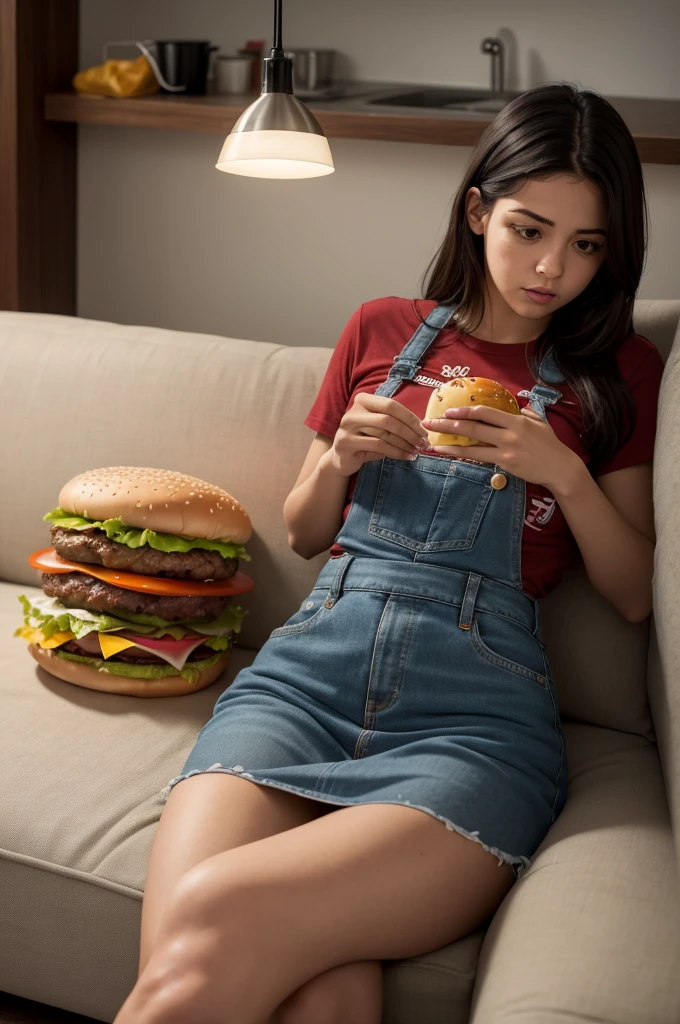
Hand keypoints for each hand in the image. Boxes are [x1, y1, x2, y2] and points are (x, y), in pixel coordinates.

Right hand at [329, 392, 430, 476]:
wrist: (341, 458)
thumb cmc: (365, 440)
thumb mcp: (379, 427)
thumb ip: (394, 421)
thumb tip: (422, 426)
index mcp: (363, 400)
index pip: (391, 405)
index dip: (410, 418)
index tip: (424, 431)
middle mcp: (353, 411)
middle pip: (389, 419)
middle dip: (410, 432)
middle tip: (423, 443)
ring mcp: (347, 427)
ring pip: (384, 433)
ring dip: (405, 444)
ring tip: (416, 451)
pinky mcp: (346, 443)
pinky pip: (378, 446)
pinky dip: (396, 452)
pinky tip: (406, 456)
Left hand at [420, 404, 579, 490]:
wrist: (560, 467)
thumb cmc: (550, 445)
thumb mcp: (540, 423)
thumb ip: (526, 414)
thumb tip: (517, 408)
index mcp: (516, 420)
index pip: (485, 412)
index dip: (465, 410)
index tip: (449, 410)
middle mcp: (509, 432)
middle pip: (473, 426)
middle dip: (448, 424)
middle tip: (430, 422)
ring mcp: (506, 448)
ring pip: (472, 443)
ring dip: (449, 442)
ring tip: (432, 440)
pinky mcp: (505, 463)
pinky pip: (479, 457)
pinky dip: (461, 454)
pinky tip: (448, 453)